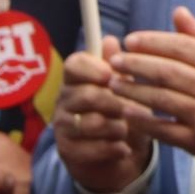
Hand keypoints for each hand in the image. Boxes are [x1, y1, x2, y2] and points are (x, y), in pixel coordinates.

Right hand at [55, 36, 153, 193]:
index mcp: (77, 79)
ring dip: (116, 127)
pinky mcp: (68, 151)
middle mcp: (65, 100)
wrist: (119, 154)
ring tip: (126, 130)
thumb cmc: (123, 114)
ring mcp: (63, 126)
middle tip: (131, 109)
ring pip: (91, 123)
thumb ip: (119, 67)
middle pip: (85, 95)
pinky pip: (91, 148)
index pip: (73, 65)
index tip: (111, 75)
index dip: (92, 68)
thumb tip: (110, 40)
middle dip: (114, 103)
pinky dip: (113, 148)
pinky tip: (123, 148)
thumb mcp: (127, 89)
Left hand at [112, 7, 194, 167]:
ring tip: (113, 84)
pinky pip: (164, 129)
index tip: (130, 40)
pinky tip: (127, 112)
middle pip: (167, 72)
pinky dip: (143, 121)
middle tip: (115, 61)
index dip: (153, 42)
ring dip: (133, 91)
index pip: (181, 47)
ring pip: (162, 99)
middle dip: (136, 65)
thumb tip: (178, 12)